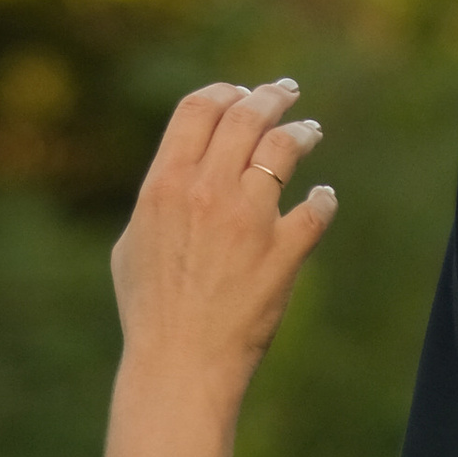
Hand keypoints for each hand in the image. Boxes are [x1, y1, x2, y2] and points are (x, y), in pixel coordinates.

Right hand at [109, 79, 334, 399]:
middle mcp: (207, 191)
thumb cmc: (149, 309)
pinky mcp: (282, 253)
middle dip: (271, 96)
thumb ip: (160, 196)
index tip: (242, 91)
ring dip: (301, 132)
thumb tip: (183, 168)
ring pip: (284, 147)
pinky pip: (316, 209)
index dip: (223, 91)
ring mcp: (248, 220)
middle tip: (287, 92)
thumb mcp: (133, 242)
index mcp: (165, 184)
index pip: (198, 108)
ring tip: (310, 131)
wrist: (179, 365)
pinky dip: (324, 199)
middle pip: (246, 115)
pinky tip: (324, 197)